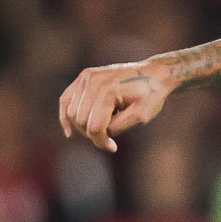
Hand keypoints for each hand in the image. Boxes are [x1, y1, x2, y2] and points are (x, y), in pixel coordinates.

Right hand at [58, 57, 174, 150]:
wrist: (154, 74)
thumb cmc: (151, 95)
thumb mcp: (141, 116)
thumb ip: (119, 126)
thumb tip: (101, 132)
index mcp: (109, 91)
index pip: (95, 127)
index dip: (101, 142)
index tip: (113, 147)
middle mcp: (94, 82)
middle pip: (81, 121)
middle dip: (93, 135)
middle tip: (108, 139)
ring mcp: (87, 77)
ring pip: (72, 113)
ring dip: (82, 127)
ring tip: (100, 130)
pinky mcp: (84, 77)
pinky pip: (66, 99)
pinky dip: (66, 116)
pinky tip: (69, 132)